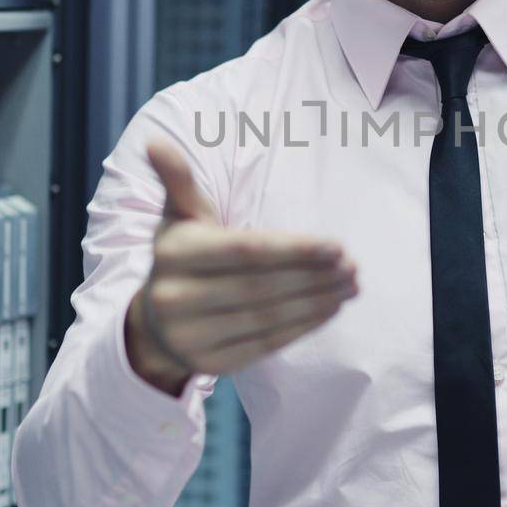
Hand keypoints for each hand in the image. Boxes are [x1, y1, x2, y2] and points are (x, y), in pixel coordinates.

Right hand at [124, 135, 358, 394]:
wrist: (154, 326)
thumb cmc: (182, 258)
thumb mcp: (178, 218)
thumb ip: (177, 181)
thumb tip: (156, 141)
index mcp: (174, 253)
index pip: (245, 250)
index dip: (294, 249)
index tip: (336, 244)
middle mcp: (176, 297)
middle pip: (260, 286)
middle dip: (313, 276)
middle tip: (352, 265)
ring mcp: (191, 336)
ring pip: (267, 317)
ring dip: (317, 301)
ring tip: (351, 285)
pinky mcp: (211, 365)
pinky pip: (266, 344)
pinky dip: (303, 326)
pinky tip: (330, 308)